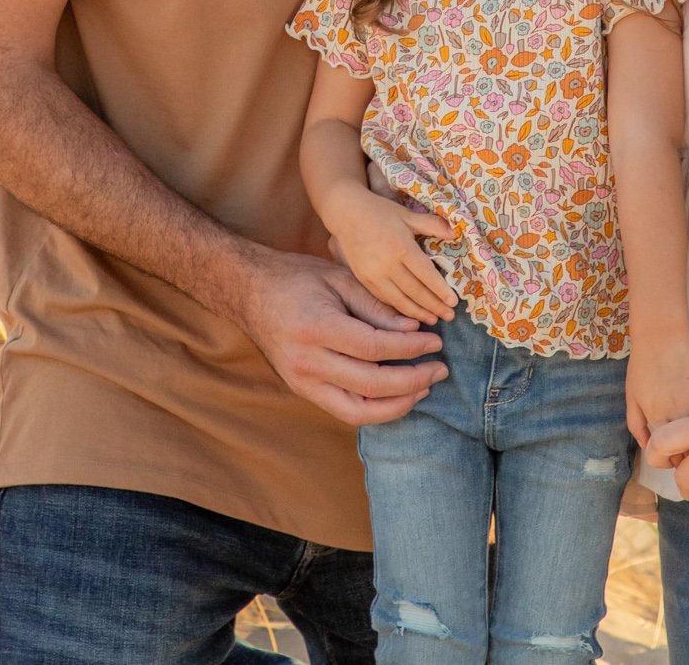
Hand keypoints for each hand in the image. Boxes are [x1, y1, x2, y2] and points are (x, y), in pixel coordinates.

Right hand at [238, 250, 446, 426]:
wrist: (248, 292)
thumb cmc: (295, 278)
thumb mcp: (338, 279)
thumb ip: (376, 306)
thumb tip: (415, 329)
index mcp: (316, 328)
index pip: (374, 349)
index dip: (410, 349)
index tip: (436, 342)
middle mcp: (307, 361)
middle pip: (371, 385)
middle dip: (413, 380)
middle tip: (440, 369)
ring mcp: (301, 382)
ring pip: (359, 411)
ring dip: (398, 405)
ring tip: (424, 389)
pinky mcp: (301, 391)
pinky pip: (344, 410)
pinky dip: (375, 409)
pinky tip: (397, 396)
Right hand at [321, 183, 458, 324]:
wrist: (346, 213)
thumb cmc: (380, 212)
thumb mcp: (407, 214)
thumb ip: (432, 224)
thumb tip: (455, 233)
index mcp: (401, 247)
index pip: (425, 274)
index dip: (440, 290)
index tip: (454, 302)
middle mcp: (387, 264)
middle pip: (415, 291)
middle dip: (434, 306)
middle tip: (450, 316)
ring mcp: (373, 274)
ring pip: (399, 300)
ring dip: (418, 312)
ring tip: (433, 320)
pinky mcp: (364, 280)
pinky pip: (384, 299)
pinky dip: (399, 309)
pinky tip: (411, 313)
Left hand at [625, 337, 688, 452]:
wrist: (661, 337)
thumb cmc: (643, 368)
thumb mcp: (632, 398)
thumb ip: (637, 428)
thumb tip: (648, 450)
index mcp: (657, 415)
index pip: (669, 453)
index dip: (671, 461)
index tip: (672, 460)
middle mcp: (678, 410)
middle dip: (688, 457)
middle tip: (687, 455)